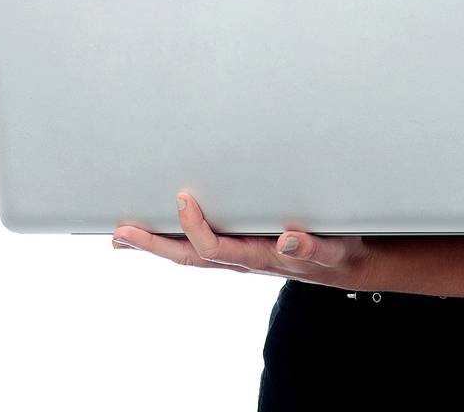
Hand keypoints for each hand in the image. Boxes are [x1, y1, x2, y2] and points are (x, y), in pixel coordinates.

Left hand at [111, 190, 373, 288]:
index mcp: (259, 257)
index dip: (195, 226)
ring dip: (154, 245)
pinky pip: (196, 249)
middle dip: (153, 245)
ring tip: (122, 236)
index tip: (182, 199)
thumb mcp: (332, 247)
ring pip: (188, 254)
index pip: (216, 247)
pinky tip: (150, 237)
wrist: (342, 264)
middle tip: (121, 232)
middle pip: (189, 256)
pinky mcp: (236, 248)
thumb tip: (288, 240)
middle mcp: (240, 258)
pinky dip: (170, 243)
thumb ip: (312, 246)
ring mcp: (235, 256)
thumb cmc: (334, 249)